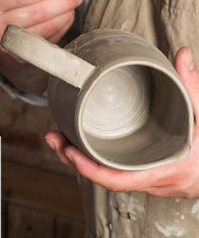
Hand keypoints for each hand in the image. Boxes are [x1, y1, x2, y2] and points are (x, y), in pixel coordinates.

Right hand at [0, 0, 81, 93]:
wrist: (5, 35)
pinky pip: (46, 41)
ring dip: (64, 15)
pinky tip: (66, 18)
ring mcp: (6, 44)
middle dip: (61, 2)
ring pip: (43, 28)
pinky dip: (61, 28)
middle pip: (35, 12)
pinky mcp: (19, 57)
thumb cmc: (15, 4)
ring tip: (73, 4)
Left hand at [46, 47, 198, 197]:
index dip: (89, 168)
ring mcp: (146, 182)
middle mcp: (150, 181)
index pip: (118, 179)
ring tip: (58, 138)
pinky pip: (113, 171)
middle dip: (73, 160)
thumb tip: (181, 56)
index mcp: (164, 170)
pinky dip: (94, 158)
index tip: (69, 151)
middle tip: (53, 138)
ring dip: (79, 159)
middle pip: (102, 177)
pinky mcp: (143, 176)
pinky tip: (78, 143)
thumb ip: (193, 88)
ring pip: (105, 175)